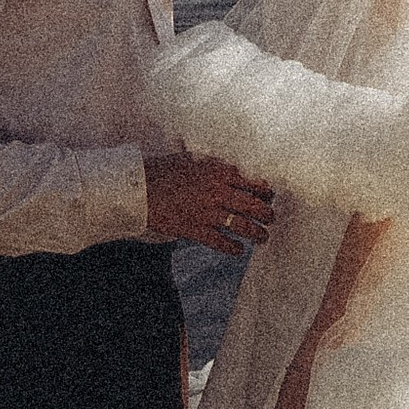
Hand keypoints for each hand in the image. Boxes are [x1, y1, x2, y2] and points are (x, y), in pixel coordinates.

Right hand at [143, 149, 276, 252]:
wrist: (138, 189)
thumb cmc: (162, 170)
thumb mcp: (190, 158)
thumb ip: (212, 163)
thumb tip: (230, 166)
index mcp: (218, 171)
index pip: (253, 182)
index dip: (265, 191)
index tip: (269, 195)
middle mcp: (217, 191)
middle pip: (254, 205)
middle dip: (267, 213)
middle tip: (270, 217)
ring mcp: (207, 212)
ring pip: (243, 226)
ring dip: (257, 233)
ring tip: (263, 237)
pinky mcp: (195, 230)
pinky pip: (222, 242)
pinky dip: (233, 248)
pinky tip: (238, 250)